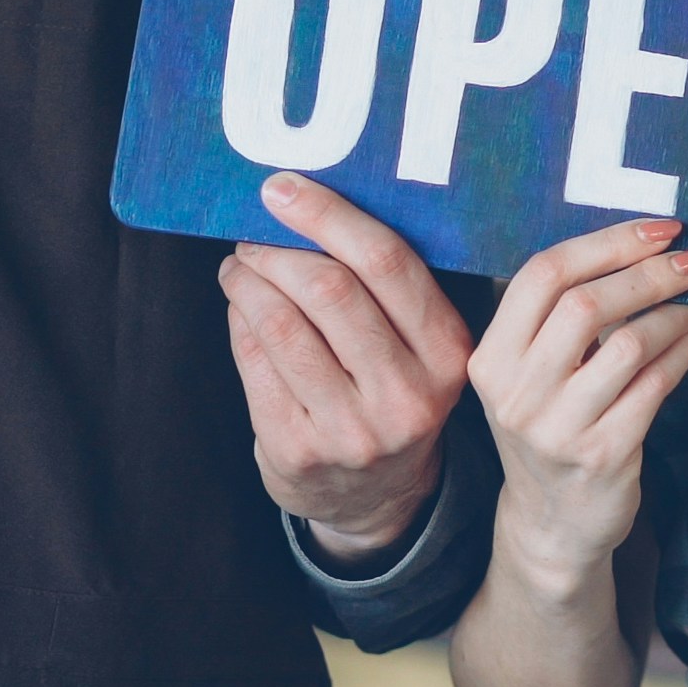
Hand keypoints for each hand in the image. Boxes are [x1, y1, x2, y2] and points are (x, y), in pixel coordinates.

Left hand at [223, 174, 475, 560]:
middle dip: (278, 249)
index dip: (326, 216)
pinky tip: (241, 311)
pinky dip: (239, 323)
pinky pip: (253, 364)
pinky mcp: (298, 451)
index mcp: (448, 352)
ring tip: (240, 268)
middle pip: (328, 289)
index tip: (282, 189)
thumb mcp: (423, 347)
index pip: (387, 262)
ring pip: (282, 325)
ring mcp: (351, 429)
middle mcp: (406, 394)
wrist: (378, 497)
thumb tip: (308, 203)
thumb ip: (390, 287)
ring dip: (248, 282)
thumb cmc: (394, 393)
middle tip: (254, 236)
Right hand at [469, 219, 687, 594]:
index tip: (658, 229)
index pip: (541, 275)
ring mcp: (558, 429)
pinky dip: (685, 351)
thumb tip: (643, 243)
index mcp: (490, 358)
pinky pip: (656, 385)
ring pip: (628, 344)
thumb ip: (561, 315)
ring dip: (676, 314)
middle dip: (650, 273)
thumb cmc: (551, 424)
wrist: (552, 522)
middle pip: (585, 305)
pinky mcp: (603, 455)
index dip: (606, 243)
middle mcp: (515, 393)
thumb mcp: (531, 372)